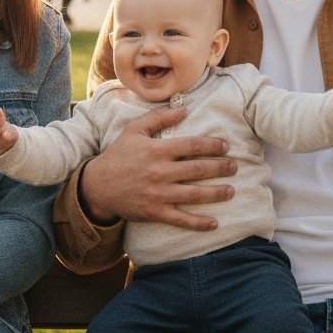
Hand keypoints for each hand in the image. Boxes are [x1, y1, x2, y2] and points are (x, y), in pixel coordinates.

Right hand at [80, 104, 235, 230]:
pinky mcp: (154, 212)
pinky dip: (199, 223)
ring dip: (216, 193)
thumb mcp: (134, 130)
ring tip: (231, 191)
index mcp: (157, 150)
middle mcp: (160, 172)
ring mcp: (158, 194)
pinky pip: (181, 219)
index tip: (225, 147)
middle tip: (234, 167)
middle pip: (198, 169)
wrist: (97, 185)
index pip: (192, 146)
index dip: (213, 146)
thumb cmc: (118, 155)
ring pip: (194, 194)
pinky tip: (215, 223)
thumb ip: (159, 117)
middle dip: (221, 168)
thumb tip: (184, 108)